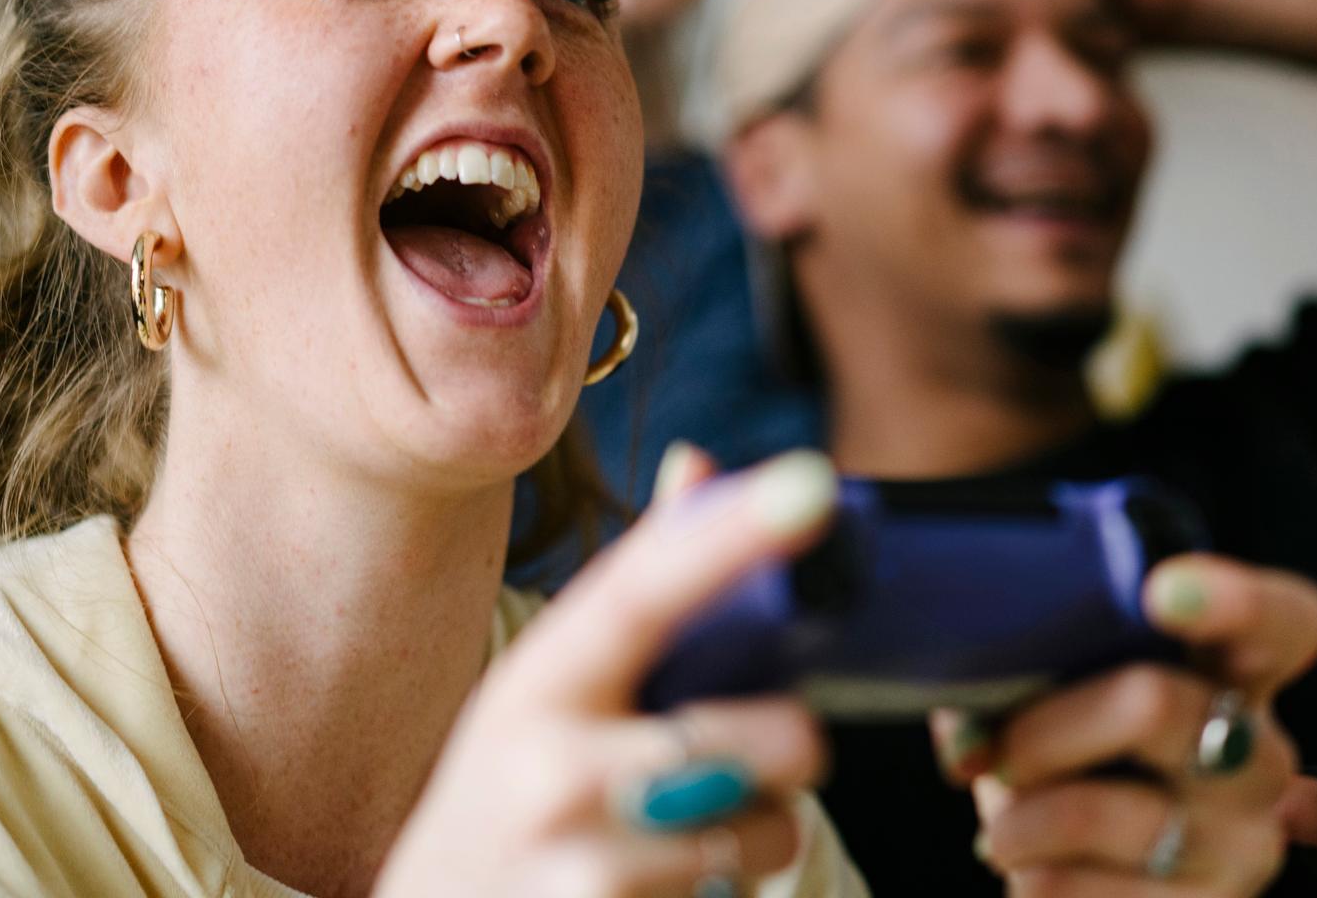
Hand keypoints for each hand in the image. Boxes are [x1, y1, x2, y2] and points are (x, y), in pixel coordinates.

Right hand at [374, 449, 836, 896]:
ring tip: (685, 831)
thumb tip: (700, 461)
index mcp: (537, 682)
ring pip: (768, 829)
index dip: (730, 537)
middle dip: (790, 745)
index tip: (809, 484)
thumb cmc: (507, 794)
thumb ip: (632, 590)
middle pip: (767, 735)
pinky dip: (727, 886)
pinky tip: (656, 887)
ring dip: (759, 831)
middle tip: (748, 755)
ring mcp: (583, 862)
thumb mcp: (541, 691)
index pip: (642, 592)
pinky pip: (739, 892)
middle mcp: (552, 769)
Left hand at [934, 554, 1316, 895]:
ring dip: (1023, 818)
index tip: (1161, 589)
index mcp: (1232, 675)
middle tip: (997, 751)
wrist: (1093, 876)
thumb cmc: (1076, 761)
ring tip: (1002, 828)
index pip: (1286, 623)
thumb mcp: (1061, 700)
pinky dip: (1033, 877)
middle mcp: (1257, 756)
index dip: (1239, 600)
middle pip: (1156, 703)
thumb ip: (1032, 671)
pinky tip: (1032, 867)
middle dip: (1046, 724)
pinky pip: (1087, 891)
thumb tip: (971, 708)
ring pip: (1103, 811)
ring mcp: (1243, 843)